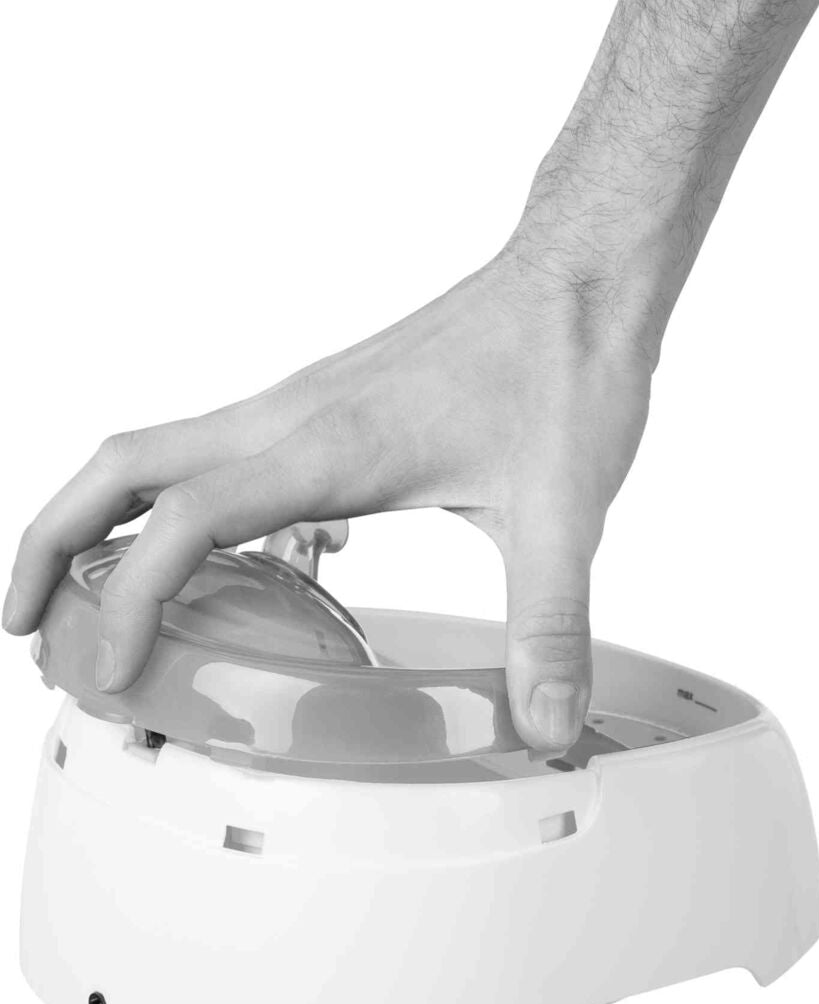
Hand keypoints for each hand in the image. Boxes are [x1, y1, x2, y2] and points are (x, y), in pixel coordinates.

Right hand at [3, 246, 652, 752]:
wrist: (579, 277)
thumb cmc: (562, 364)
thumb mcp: (559, 509)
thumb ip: (547, 626)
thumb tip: (547, 726)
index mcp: (325, 445)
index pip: (179, 522)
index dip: (127, 604)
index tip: (113, 675)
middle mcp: (291, 418)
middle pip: (121, 466)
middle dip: (52, 542)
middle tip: (26, 624)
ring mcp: (302, 408)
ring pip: (162, 455)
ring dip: (108, 523)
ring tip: (101, 607)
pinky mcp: (328, 409)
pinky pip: (227, 460)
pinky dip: (195, 512)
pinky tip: (249, 568)